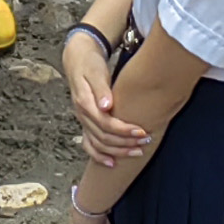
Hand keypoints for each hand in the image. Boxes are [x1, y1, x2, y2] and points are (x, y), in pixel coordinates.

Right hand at [64, 34, 147, 165]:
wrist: (78, 60)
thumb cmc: (91, 64)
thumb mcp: (96, 71)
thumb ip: (101, 89)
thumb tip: (106, 106)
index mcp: (84, 103)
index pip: (105, 123)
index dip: (124, 130)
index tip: (142, 131)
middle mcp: (82, 115)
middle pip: (103, 137)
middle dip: (126, 143)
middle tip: (145, 141)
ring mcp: (83, 121)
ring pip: (98, 144)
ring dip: (118, 151)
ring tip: (137, 152)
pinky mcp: (86, 123)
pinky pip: (89, 145)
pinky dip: (99, 156)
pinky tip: (112, 163)